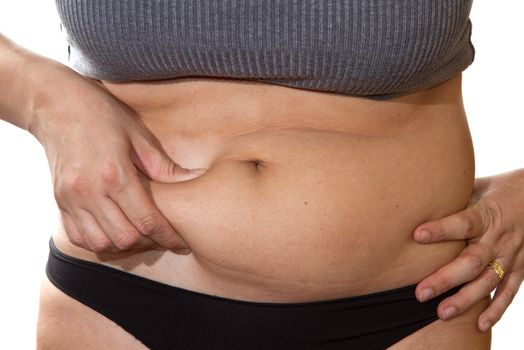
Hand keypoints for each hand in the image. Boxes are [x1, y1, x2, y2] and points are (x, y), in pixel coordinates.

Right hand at [29, 61, 201, 252]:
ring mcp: (71, 199)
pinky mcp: (59, 202)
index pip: (147, 220)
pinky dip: (99, 242)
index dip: (168, 237)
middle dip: (150, 243)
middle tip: (164, 236)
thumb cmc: (102, 114)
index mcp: (115, 174)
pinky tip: (114, 231)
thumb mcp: (138, 134)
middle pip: (125, 238)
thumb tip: (193, 181)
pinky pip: (78, 237)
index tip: (182, 243)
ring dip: (124, 245)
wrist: (54, 104)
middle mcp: (90, 191)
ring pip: (100, 244)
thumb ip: (164, 166)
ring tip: (140, 235)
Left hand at [412, 169, 523, 331]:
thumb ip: (454, 197)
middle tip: (421, 293)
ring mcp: (512, 255)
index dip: (440, 229)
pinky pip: (510, 292)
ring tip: (442, 313)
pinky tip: (480, 325)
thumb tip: (420, 198)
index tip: (416, 235)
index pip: (463, 223)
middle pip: (471, 261)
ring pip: (488, 281)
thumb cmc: (502, 189)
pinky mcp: (522, 268)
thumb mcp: (480, 186)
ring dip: (466, 300)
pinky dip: (497, 310)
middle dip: (445, 279)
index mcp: (488, 213)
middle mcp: (500, 238)